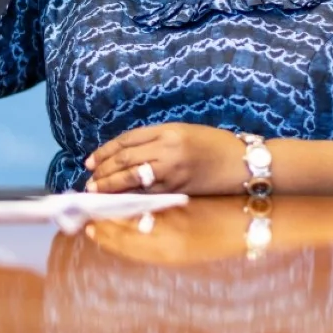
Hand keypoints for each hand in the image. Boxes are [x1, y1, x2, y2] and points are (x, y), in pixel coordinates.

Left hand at [84, 123, 245, 194]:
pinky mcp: (179, 190)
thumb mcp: (184, 131)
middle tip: (89, 180)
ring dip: (111, 185)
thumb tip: (126, 153)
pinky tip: (118, 200)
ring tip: (96, 190)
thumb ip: (157, 140)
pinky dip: (129, 197)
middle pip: (126, 159)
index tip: (89, 161)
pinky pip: (147, 194)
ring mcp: (173, 171)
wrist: (242, 163)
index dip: (105, 151)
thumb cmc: (215, 144)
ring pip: (132, 179)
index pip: (127, 141)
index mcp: (169, 131)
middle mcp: (168, 150)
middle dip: (104, 170)